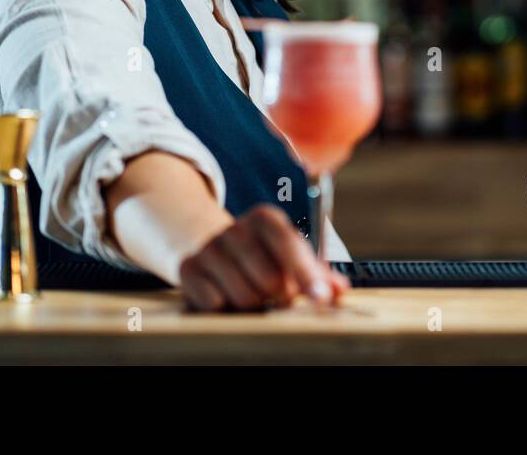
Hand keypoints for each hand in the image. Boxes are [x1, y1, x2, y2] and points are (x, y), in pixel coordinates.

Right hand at [177, 203, 350, 311]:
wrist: (211, 249)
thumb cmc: (262, 256)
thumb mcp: (290, 257)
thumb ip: (318, 274)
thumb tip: (339, 291)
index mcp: (265, 218)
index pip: (288, 244)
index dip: (306, 273)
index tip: (320, 299)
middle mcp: (235, 228)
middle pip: (269, 281)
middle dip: (279, 296)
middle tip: (278, 295)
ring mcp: (209, 248)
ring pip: (244, 297)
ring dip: (254, 305)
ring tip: (253, 294)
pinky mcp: (188, 269)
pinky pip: (215, 303)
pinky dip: (225, 308)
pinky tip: (226, 295)